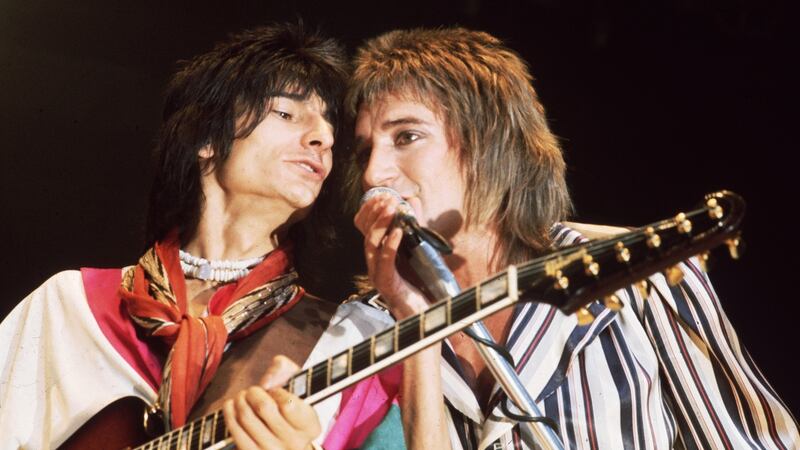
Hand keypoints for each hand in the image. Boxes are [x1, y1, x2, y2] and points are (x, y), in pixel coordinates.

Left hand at [223, 355, 320, 449]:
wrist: (286, 443)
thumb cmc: (292, 409)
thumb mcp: (297, 387)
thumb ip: (285, 370)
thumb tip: (266, 381)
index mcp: (310, 426)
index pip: (288, 405)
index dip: (277, 391)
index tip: (275, 390)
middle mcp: (294, 443)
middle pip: (264, 407)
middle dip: (254, 392)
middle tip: (254, 390)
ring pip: (246, 417)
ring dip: (240, 400)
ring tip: (243, 396)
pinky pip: (235, 431)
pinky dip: (229, 413)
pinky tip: (232, 405)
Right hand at [354, 194, 428, 318]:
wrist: (423, 314)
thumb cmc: (419, 284)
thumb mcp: (416, 250)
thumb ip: (413, 228)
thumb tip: (413, 202)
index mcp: (377, 255)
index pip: (364, 228)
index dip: (370, 210)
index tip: (381, 194)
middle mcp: (373, 263)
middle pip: (365, 232)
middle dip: (376, 212)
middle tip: (387, 198)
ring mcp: (377, 274)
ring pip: (371, 244)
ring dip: (381, 223)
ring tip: (392, 208)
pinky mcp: (386, 283)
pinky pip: (385, 260)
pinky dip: (391, 243)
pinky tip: (399, 230)